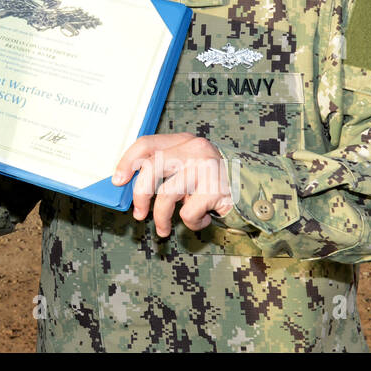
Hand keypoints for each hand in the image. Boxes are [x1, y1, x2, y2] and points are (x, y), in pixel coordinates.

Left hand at [113, 133, 233, 236]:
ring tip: (162, 229)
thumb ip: (164, 170)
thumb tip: (129, 188)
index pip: (147, 143)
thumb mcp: (187, 168)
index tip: (117, 180)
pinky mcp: (216, 189)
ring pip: (166, 195)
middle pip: (152, 167)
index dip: (127, 161)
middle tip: (138, 215)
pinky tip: (201, 218)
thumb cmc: (211, 182)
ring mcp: (205, 167)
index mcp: (183, 141)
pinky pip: (188, 212)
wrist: (253, 190)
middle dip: (139, 195)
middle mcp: (193, 149)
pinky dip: (191, 223)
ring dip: (160, 217)